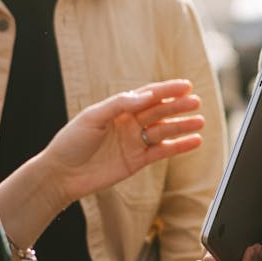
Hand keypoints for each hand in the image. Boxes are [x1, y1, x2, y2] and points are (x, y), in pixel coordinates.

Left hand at [43, 79, 203, 203]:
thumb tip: (146, 96)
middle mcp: (129, 123)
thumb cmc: (71, 142)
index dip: (167, 89)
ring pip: (164, 130)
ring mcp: (135, 142)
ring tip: (200, 121)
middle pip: (159, 111)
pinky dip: (179, 146)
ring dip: (182, 126)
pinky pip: (162, 151)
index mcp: (118, 108)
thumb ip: (120, 104)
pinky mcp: (137, 160)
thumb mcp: (92, 117)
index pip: (148, 95)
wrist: (61, 175)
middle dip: (178, 106)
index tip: (185, 86)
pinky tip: (194, 141)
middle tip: (196, 102)